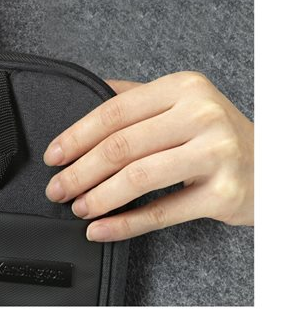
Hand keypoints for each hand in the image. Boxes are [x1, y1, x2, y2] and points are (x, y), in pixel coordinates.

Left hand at [43, 72, 253, 241]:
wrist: (272, 165)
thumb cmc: (216, 134)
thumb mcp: (182, 101)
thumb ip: (136, 95)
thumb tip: (86, 90)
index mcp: (183, 88)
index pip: (114, 111)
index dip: (76, 135)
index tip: (54, 155)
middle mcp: (201, 115)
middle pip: (121, 146)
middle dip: (79, 171)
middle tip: (56, 188)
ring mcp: (216, 154)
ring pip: (138, 178)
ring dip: (98, 198)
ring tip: (77, 207)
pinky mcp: (224, 194)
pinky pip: (161, 213)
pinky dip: (125, 224)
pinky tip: (100, 229)